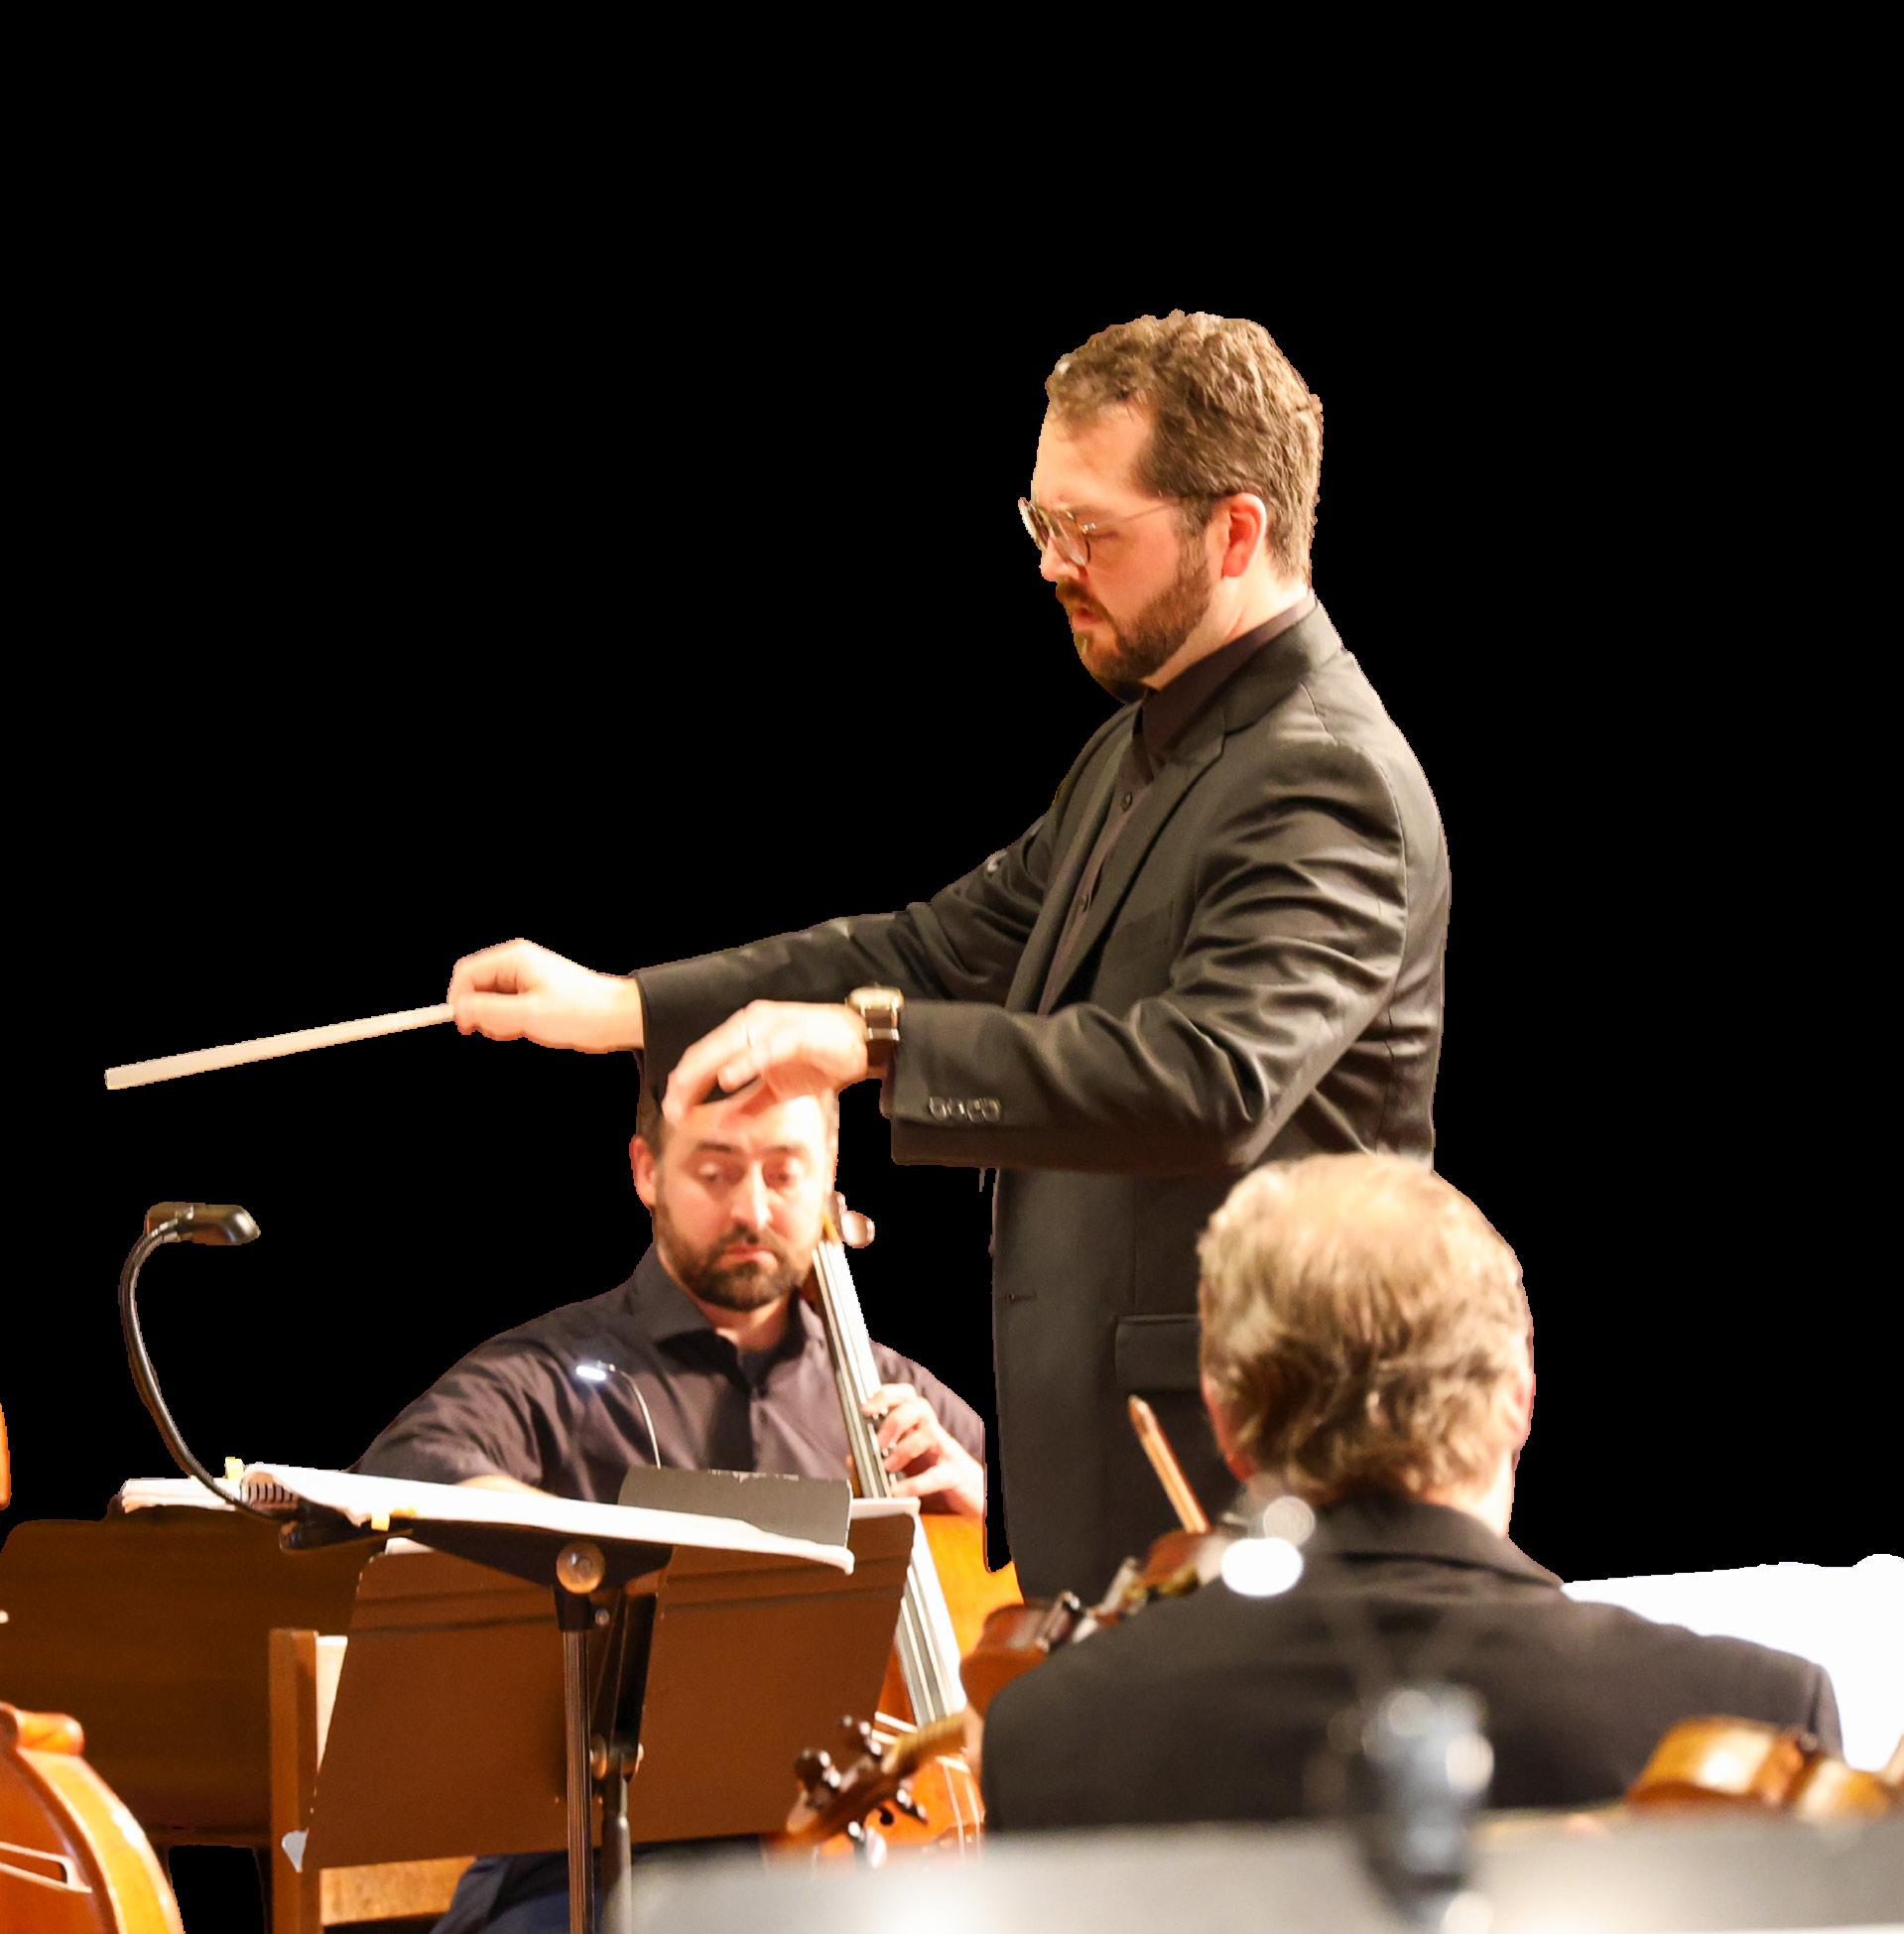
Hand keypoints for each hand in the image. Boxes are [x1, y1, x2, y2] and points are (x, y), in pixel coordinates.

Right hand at [447, 939, 645, 1052]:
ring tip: (522, 1029)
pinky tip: (527, 1030)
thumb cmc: (580, 1011)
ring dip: (497, 1021)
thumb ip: (489, 1010)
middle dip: (481, 1013)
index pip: (466, 974)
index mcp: (513, 959)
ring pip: (489, 1002)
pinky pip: (505, 1010)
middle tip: (504, 1029)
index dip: (460, 1001)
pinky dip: (508, 1023)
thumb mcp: (529, 1014)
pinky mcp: (532, 996)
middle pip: (475, 988)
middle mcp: (516, 965)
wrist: (616, 1018)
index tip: (468, 1027)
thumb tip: (459, 1010)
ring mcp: (524, 980)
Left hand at [663, 1000, 867, 1121]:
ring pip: (729, 1046)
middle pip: (709, 1050)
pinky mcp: (797, 1033)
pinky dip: (744, 1063)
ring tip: (685, 1096)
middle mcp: (755, 1022)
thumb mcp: (778, 1088)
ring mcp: (775, 1024)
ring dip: (705, 1072)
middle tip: (672, 1110)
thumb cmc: (820, 1058)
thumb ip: (751, 1103)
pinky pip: (765, 1048)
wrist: (862, 1044)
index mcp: (747, 1032)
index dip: (685, 1082)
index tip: (672, 1110)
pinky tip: (726, 1079)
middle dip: (686, 1082)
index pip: (705, 1055)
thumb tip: (725, 1124)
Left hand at [863, 1383, 985, 1520]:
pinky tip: (898, 1491)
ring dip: (905, 1448)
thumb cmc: (939, 1475)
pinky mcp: (955, 1475)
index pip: (906, 1396)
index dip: (885, 1395)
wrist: (974, 1497)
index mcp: (920, 1426)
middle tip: (878, 1441)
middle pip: (919, 1405)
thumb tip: (852, 1458)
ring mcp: (946, 1452)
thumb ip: (877, 1460)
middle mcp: (934, 1433)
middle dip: (894, 1419)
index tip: (865, 1409)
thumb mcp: (907, 1465)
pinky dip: (915, 1483)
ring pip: (931, 1431)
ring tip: (888, 1466)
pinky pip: (937, 1474)